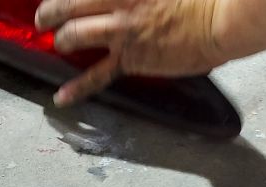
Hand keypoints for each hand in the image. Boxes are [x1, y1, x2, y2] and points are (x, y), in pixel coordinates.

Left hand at [34, 0, 228, 105]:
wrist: (221, 19)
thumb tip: (123, 1)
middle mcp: (118, 2)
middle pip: (68, 4)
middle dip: (50, 11)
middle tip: (44, 17)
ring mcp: (121, 31)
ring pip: (73, 35)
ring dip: (61, 39)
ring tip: (58, 42)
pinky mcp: (129, 58)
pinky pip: (96, 76)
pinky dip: (76, 88)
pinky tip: (60, 98)